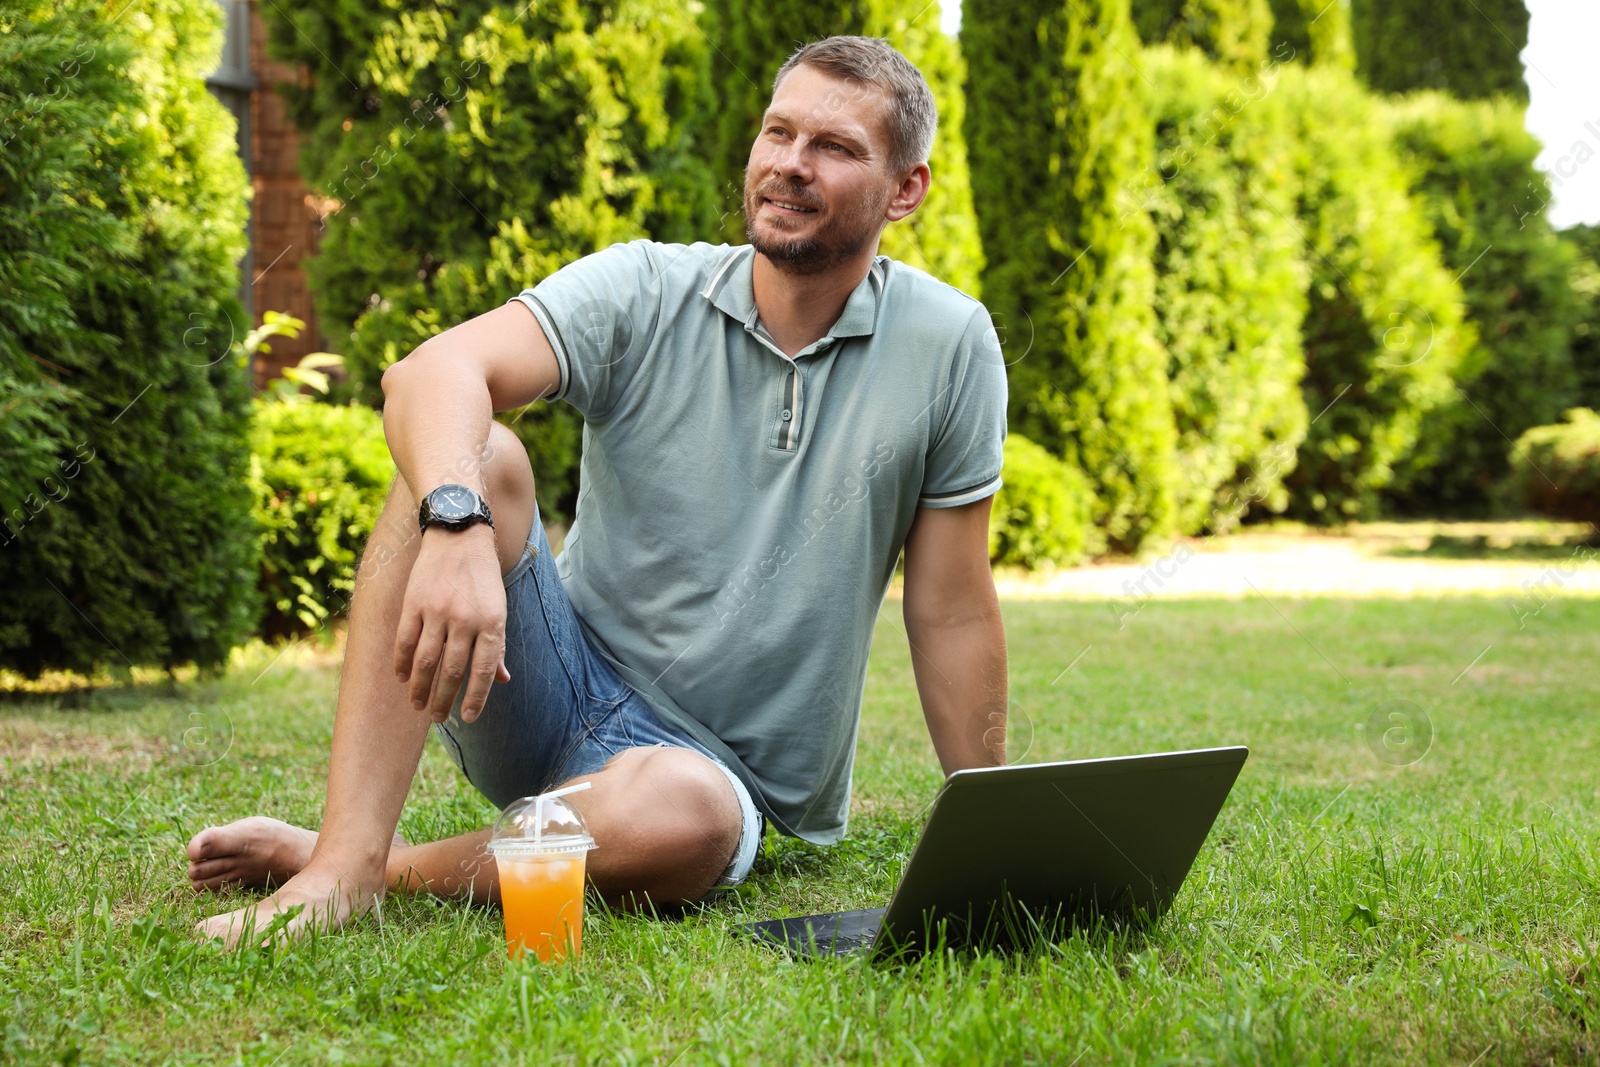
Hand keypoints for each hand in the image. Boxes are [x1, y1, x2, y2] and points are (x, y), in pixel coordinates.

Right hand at [393, 525, 510, 723]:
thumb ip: (497, 645)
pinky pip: (405, 641)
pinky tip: (402, 678)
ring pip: (426, 661)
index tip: (469, 717)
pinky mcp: (414, 602)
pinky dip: (402, 663)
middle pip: (452, 671)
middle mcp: (465, 619)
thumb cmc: (483, 577)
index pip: (483, 671)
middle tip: (438, 717)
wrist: (459, 534)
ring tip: (418, 705)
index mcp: (492, 622)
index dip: (476, 698)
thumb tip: (502, 680)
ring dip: (421, 688)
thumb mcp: (499, 608)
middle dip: (444, 700)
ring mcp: (437, 610)